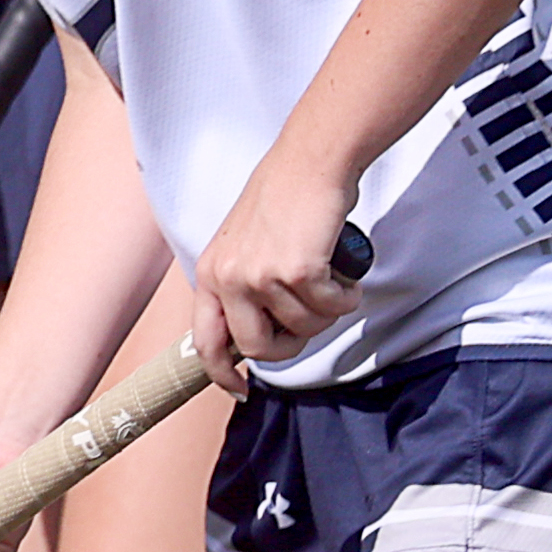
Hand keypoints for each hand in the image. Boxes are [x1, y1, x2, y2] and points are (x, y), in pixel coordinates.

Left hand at [190, 166, 370, 386]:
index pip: (205, 342)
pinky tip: (345, 274)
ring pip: (304, 328)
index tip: (241, 388)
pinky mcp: (297, 271)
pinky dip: (346, 296)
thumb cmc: (284, 200)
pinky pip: (331, 307)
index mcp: (211, 274)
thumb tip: (256, 333)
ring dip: (327, 311)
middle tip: (310, 321)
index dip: (221, 374)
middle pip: (259, 349)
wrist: (310, 163)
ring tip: (330, 280)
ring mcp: (261, 276)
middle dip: (292, 345)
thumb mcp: (243, 245)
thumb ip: (242, 286)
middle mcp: (229, 278)